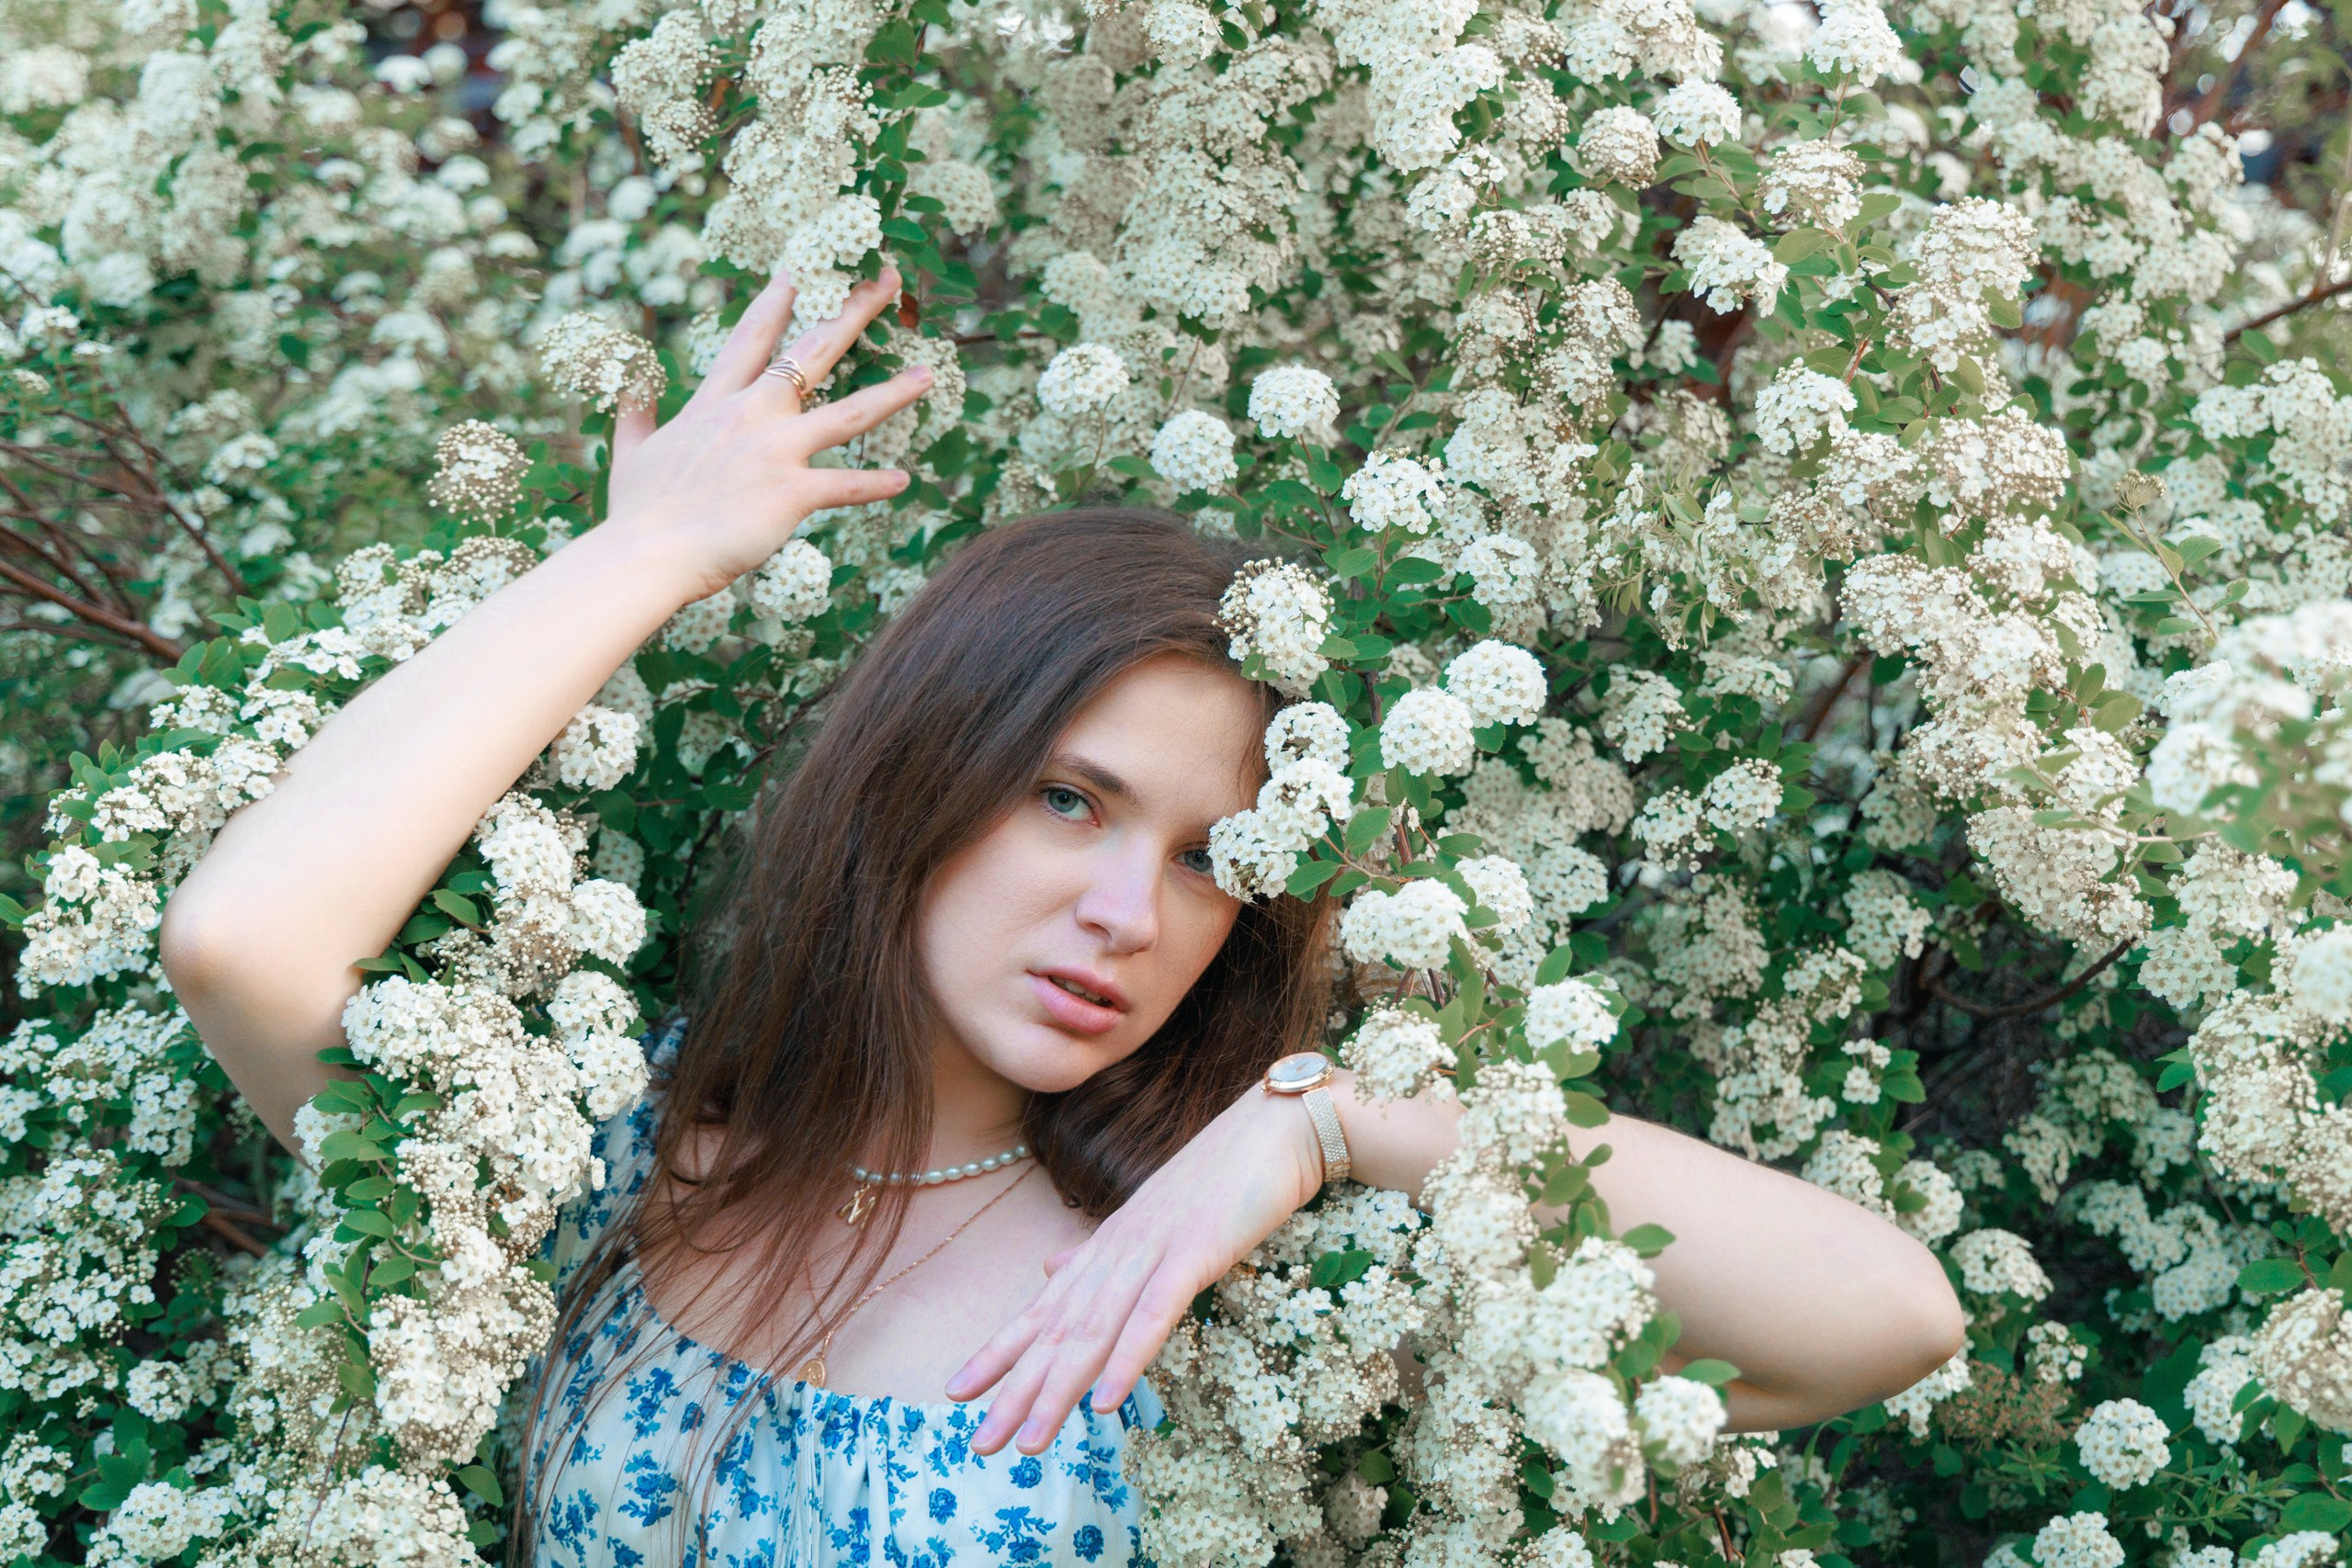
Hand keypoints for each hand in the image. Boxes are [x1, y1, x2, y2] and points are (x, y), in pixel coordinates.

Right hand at [600, 266, 931, 604]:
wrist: (644, 554)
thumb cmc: (638, 511)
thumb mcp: (631, 451)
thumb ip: (636, 412)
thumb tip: (628, 383)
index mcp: (715, 402)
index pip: (753, 337)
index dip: (778, 299)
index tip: (800, 268)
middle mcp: (750, 415)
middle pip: (812, 350)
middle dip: (853, 311)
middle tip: (887, 280)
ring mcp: (774, 451)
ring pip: (849, 412)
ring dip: (893, 392)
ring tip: (928, 374)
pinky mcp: (791, 492)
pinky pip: (846, 485)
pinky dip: (877, 484)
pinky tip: (904, 480)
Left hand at [942, 1079, 1326, 1455]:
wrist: (1276, 1127)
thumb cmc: (1223, 1174)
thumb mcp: (1153, 1218)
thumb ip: (1102, 1251)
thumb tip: (1050, 1269)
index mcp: (1108, 1246)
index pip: (1044, 1308)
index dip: (1000, 1351)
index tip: (958, 1391)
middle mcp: (1118, 1250)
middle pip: (1057, 1329)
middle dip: (1016, 1389)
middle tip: (979, 1443)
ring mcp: (1153, 1250)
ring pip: (1095, 1330)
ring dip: (1059, 1389)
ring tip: (1029, 1442)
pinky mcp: (1196, 1252)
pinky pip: (1155, 1313)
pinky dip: (1127, 1358)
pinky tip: (1104, 1403)